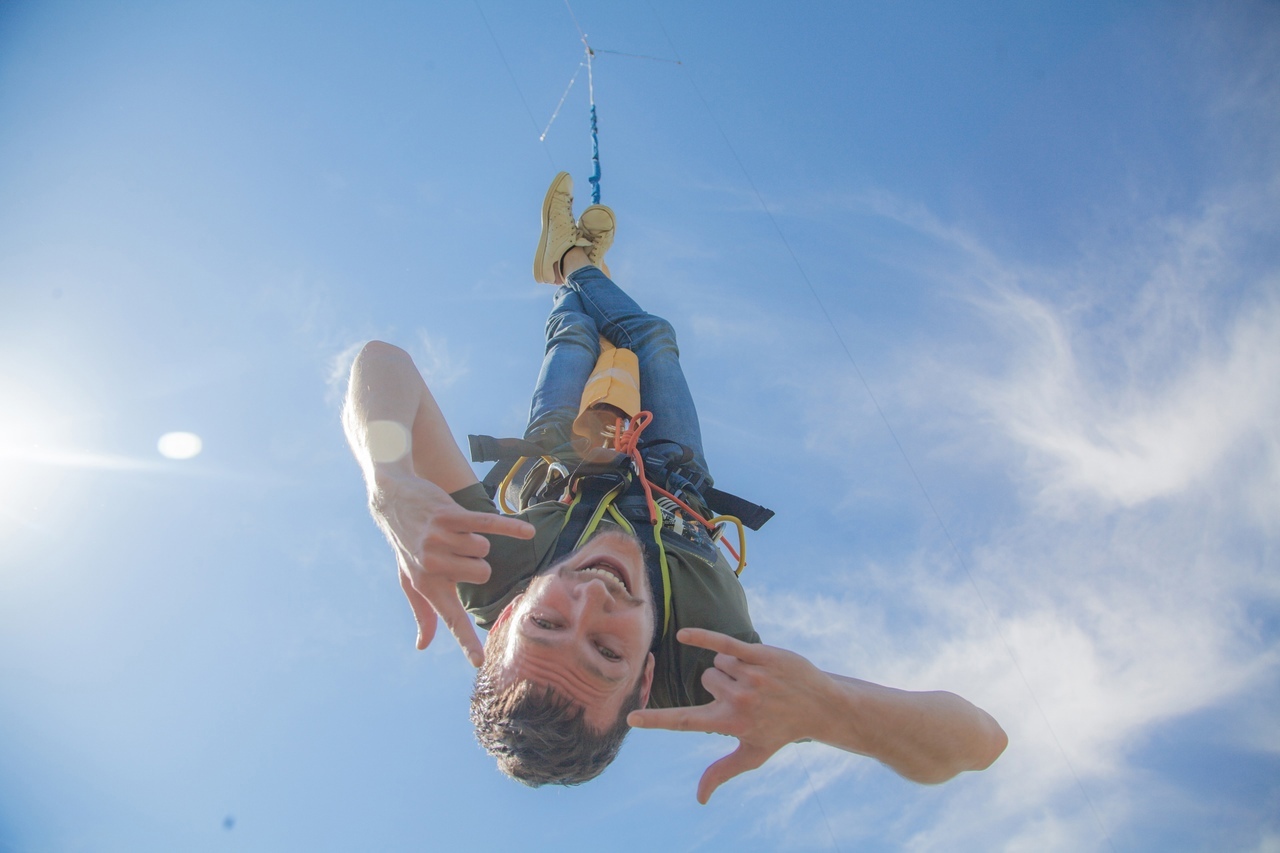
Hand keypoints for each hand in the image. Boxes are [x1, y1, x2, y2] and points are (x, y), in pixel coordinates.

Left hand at [372, 470, 533, 665]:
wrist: (392, 501)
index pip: (450, 620)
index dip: (466, 642)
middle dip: (476, 561)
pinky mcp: (449, 516)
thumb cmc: (406, 545)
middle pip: (482, 573)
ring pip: (483, 549)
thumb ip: (422, 614)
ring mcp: (439, 539)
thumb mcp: (409, 580)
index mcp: (426, 585)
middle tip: (455, 551)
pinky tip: (525, 532)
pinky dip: (509, 528)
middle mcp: (431, 565)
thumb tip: (422, 646)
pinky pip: (487, 525)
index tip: (479, 661)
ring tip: (454, 533)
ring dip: (475, 539)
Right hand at [627, 628, 833, 803]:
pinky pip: (723, 642)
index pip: (685, 722)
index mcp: (729, 723)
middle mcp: (737, 700)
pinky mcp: (760, 655)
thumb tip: (700, 799)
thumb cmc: (781, 732)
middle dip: (721, 682)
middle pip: (707, 678)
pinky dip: (702, 637)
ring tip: (758, 680)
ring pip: (718, 661)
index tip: (632, 719)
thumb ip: (722, 772)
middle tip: (750, 695)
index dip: (656, 721)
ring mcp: (749, 676)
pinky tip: (684, 636)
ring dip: (732, 666)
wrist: (819, 705)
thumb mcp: (752, 755)